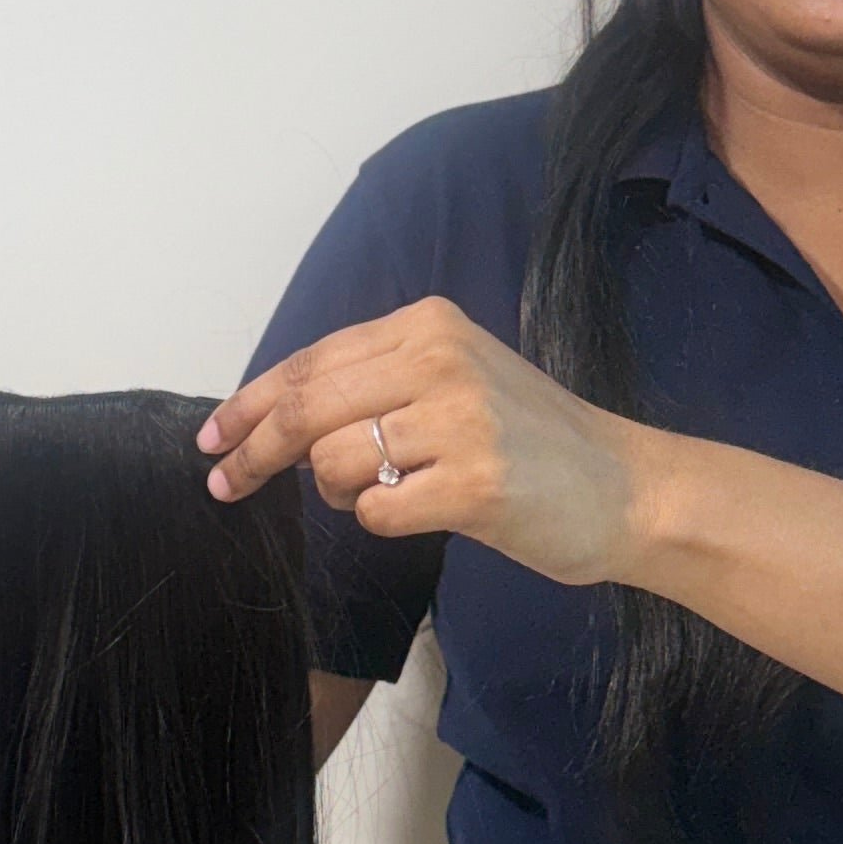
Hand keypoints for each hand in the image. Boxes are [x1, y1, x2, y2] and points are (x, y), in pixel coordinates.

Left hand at [195, 295, 655, 588]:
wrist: (626, 488)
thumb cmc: (534, 443)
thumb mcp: (457, 380)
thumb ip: (378, 383)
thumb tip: (277, 416)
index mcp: (430, 324)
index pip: (311, 361)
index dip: (250, 403)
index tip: (216, 437)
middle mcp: (440, 359)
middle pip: (304, 405)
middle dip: (252, 449)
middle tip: (224, 483)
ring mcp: (458, 420)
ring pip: (332, 460)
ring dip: (335, 491)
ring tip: (380, 493)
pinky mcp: (472, 484)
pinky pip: (374, 510)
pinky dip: (378, 519)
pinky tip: (420, 510)